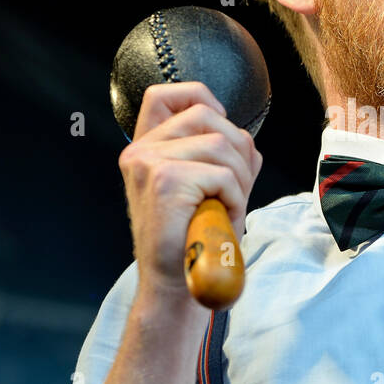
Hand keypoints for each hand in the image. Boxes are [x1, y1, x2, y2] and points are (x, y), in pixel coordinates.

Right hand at [117, 81, 262, 303]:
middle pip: (207, 115)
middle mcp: (139, 151)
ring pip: (221, 144)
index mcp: (144, 149)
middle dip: (237, 150)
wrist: (174, 288)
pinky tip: (222, 216)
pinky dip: (235, 195)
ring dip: (239, 178)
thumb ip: (220, 155)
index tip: (219, 130)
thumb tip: (244, 137)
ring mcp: (148, 163)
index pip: (163, 95)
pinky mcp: (165, 180)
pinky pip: (222, 172)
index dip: (200, 98)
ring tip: (227, 206)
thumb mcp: (206, 188)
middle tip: (232, 189)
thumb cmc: (192, 242)